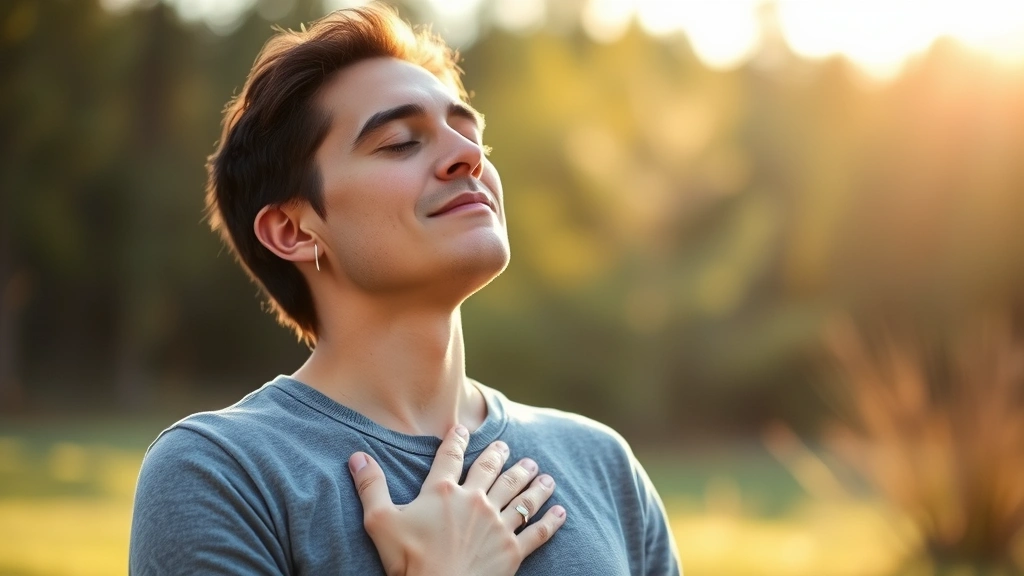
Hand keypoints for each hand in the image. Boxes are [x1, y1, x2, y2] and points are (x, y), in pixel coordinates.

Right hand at [348, 425, 566, 575]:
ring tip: (541, 471)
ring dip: (533, 481)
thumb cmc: (406, 560)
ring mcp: (497, 525)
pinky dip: (551, 521)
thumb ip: (371, 486)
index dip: (457, 439)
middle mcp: (475, 501)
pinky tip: (560, 510)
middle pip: (493, 470)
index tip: (463, 428)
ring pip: (521, 496)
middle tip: (509, 447)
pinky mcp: (512, 551)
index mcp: (443, 491)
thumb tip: (357, 457)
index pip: (451, 456)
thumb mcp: (380, 521)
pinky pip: (538, 532)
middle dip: (502, 456)